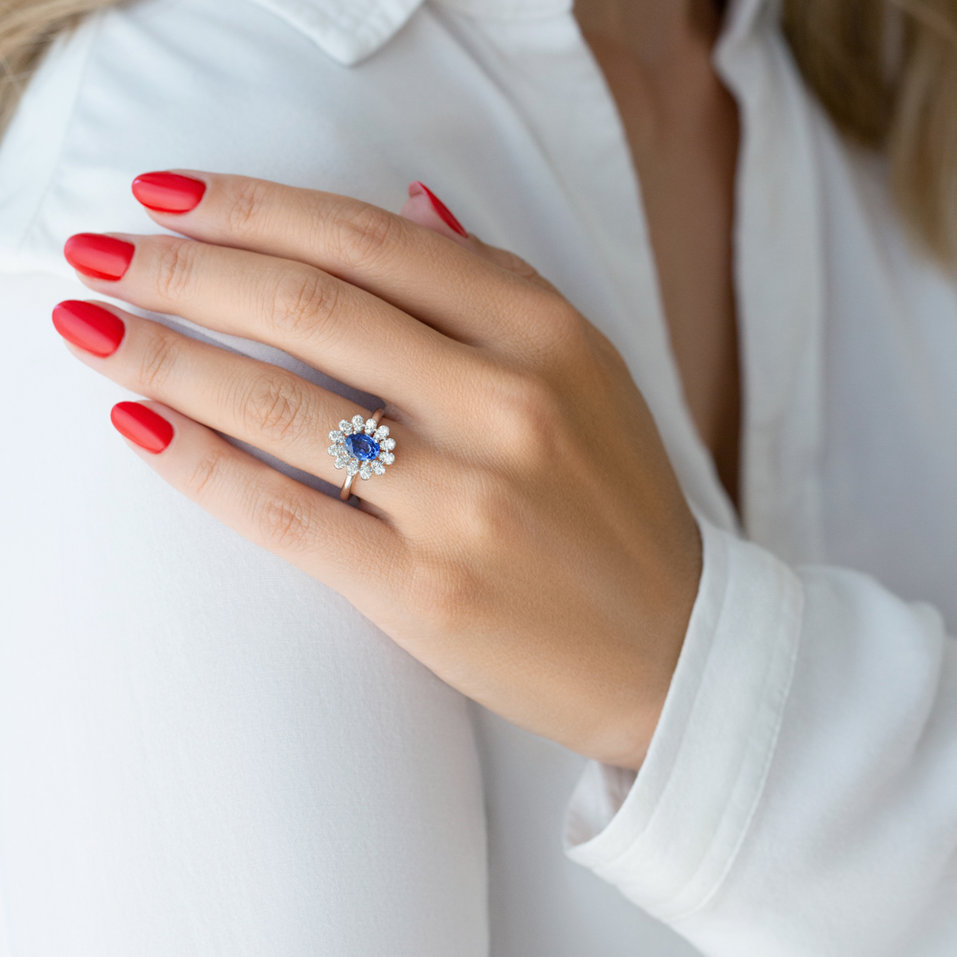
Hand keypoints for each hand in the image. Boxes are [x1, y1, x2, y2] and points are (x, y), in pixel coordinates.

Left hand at [54, 171, 701, 770]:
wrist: (669, 648)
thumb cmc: (619, 507)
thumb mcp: (588, 372)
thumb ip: (498, 285)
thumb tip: (412, 201)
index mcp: (548, 334)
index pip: (372, 240)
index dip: (255, 207)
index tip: (173, 196)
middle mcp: (507, 402)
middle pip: (310, 305)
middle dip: (184, 267)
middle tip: (103, 250)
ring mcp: (466, 499)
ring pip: (280, 401)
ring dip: (164, 355)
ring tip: (91, 327)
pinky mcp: (425, 589)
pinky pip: (283, 511)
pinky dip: (196, 463)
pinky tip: (137, 426)